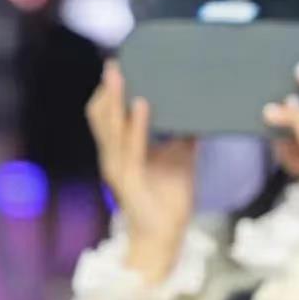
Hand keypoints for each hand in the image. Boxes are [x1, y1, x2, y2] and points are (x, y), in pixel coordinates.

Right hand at [87, 61, 197, 283]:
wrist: (165, 236)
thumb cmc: (168, 199)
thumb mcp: (178, 157)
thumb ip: (181, 134)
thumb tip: (198, 110)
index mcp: (119, 151)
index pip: (105, 116)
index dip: (107, 92)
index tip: (117, 65)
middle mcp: (113, 156)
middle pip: (100, 117)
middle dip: (106, 90)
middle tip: (115, 63)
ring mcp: (118, 168)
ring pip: (110, 127)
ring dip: (115, 99)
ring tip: (120, 74)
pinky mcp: (129, 180)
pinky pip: (132, 147)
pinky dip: (137, 124)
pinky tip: (142, 104)